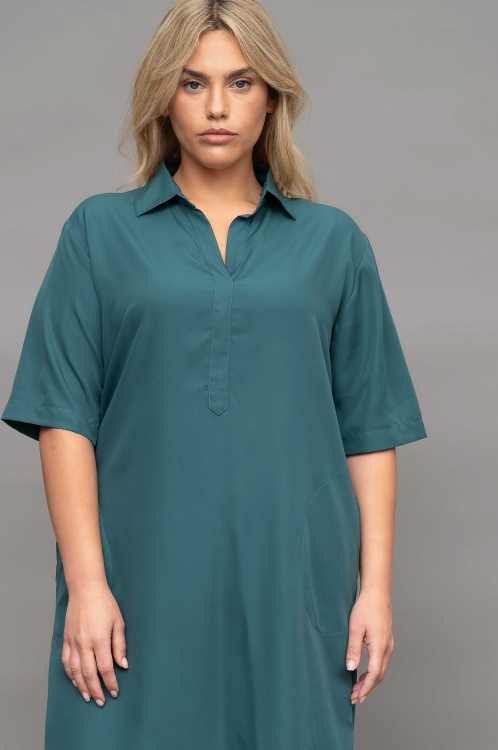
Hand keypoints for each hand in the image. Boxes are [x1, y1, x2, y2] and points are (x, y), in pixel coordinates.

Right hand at [61, 581, 127, 705]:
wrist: (85, 589)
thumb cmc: (105, 604)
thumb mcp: (118, 622)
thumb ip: (120, 645)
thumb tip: (123, 665)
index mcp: (99, 639)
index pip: (105, 668)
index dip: (110, 683)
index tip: (115, 692)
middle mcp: (84, 643)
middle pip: (89, 674)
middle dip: (96, 690)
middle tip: (101, 702)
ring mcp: (73, 642)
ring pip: (75, 671)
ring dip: (81, 686)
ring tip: (88, 697)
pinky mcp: (66, 639)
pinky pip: (65, 661)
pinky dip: (70, 674)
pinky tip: (75, 681)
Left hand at [345, 589, 393, 703]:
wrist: (377, 593)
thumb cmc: (365, 607)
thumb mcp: (355, 628)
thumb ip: (353, 649)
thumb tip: (351, 669)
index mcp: (380, 646)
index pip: (374, 675)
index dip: (365, 688)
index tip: (355, 697)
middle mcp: (387, 648)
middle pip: (379, 675)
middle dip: (367, 688)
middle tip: (354, 697)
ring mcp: (389, 644)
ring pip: (381, 669)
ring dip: (370, 681)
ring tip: (357, 688)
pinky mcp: (387, 641)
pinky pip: (382, 661)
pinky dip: (373, 671)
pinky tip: (364, 673)